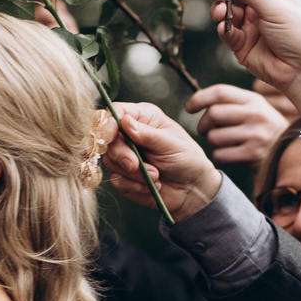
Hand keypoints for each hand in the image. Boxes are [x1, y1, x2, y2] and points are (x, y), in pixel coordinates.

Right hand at [100, 102, 221, 221]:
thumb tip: (125, 122)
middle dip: (122, 155)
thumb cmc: (187, 159)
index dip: (109, 123)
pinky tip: (151, 186)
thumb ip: (147, 134)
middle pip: (108, 139)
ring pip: (110, 162)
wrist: (192, 189)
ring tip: (156, 176)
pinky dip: (134, 186)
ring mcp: (124, 156)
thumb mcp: (171, 144)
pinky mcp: (123, 176)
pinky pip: (117, 181)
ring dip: (133, 174)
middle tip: (136, 165)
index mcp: (143, 118)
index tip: (112, 136)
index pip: (116, 112)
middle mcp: (130, 134)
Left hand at [183, 84, 290, 166]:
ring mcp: (255, 135)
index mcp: (254, 100)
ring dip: (212, 142)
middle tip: (205, 130)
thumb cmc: (264, 130)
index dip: (199, 98)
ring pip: (214, 136)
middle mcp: (256, 114)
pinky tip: (227, 156)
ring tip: (221, 144)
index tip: (189, 108)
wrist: (290, 155)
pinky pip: (220, 155)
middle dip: (203, 124)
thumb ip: (233, 102)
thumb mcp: (255, 109)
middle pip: (213, 114)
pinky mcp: (253, 154)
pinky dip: (219, 157)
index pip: (220, 92)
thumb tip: (198, 101)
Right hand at [210, 0, 300, 127]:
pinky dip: (223, 27)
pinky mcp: (241, 40)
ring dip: (220, 7)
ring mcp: (249, 20)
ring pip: (226, 7)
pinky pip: (226, 30)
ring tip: (221, 11)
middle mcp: (260, 0)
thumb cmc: (299, 35)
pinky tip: (224, 27)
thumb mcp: (275, 7)